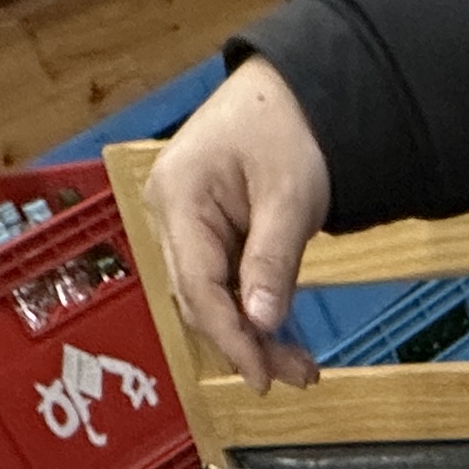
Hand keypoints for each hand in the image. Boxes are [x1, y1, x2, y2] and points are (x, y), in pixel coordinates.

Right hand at [150, 57, 332, 397]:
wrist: (294, 91)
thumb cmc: (289, 130)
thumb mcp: (290, 197)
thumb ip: (272, 261)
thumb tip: (261, 323)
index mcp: (179, 196)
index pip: (197, 286)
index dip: (230, 338)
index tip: (263, 377)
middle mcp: (168, 211)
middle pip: (199, 298)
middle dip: (246, 343)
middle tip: (298, 376)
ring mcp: (182, 221)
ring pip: (209, 296)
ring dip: (251, 333)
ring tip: (300, 366)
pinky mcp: (203, 230)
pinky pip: (221, 281)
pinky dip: (250, 309)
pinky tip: (280, 335)